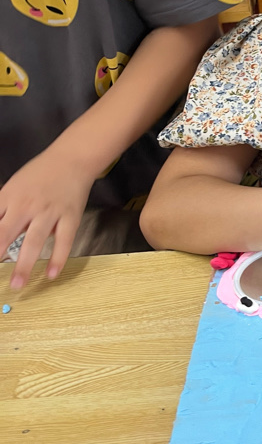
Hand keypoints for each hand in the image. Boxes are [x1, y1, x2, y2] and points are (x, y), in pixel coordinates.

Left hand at [0, 151, 92, 289]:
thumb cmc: (39, 174)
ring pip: (35, 241)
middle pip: (7, 234)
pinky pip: (64, 241)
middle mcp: (27, 205)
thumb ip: (3, 209)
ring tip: (17, 284)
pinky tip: (51, 274)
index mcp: (9, 197)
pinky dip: (58, 259)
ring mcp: (50, 212)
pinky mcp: (70, 217)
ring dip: (24, 265)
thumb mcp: (13, 186)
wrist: (72, 159)